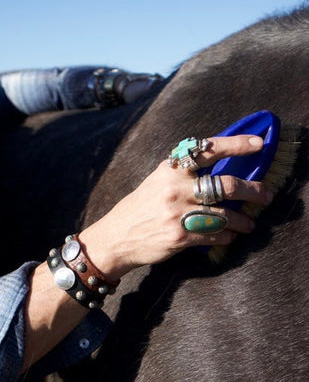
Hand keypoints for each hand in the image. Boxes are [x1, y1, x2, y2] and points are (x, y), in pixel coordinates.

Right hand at [79, 135, 272, 279]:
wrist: (117, 236)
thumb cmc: (141, 207)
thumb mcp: (157, 181)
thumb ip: (185, 174)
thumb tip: (221, 172)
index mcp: (171, 170)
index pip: (207, 150)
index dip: (236, 145)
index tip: (258, 144)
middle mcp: (175, 188)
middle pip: (226, 186)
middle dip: (253, 191)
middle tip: (266, 194)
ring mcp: (178, 214)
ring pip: (226, 215)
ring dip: (243, 220)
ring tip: (249, 223)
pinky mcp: (180, 236)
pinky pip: (215, 235)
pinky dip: (227, 236)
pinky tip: (229, 235)